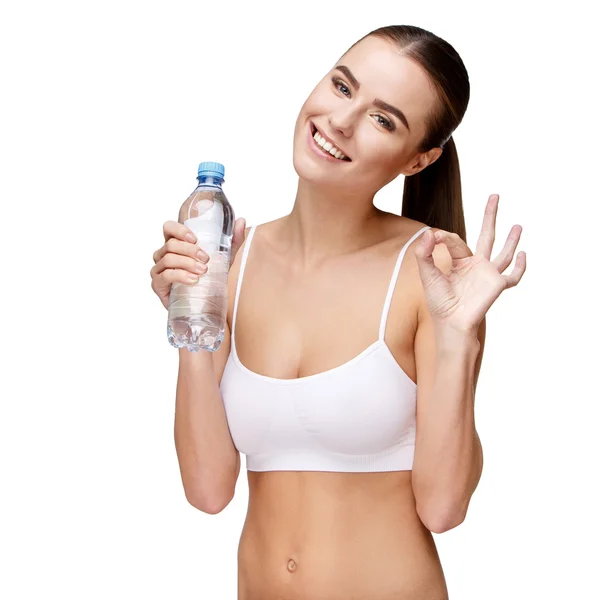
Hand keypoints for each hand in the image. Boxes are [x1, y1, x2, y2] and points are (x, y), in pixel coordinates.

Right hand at [150, 217, 246, 309]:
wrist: (208, 306)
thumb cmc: (211, 279)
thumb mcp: (224, 259)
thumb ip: (232, 241)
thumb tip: (241, 220)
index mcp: (176, 244)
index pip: (169, 228)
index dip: (178, 230)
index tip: (194, 239)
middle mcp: (164, 255)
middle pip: (170, 244)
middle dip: (190, 250)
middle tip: (206, 259)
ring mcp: (159, 270)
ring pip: (167, 258)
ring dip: (186, 263)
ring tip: (203, 271)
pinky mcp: (158, 285)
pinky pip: (164, 275)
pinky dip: (179, 276)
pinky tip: (193, 280)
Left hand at [414, 194, 525, 332]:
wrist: (450, 323)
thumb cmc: (439, 303)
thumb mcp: (427, 275)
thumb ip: (424, 254)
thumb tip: (429, 233)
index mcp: (459, 262)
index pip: (457, 240)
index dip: (444, 237)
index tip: (434, 237)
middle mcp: (476, 266)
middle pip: (486, 235)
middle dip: (490, 216)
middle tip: (495, 196)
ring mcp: (488, 274)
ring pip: (503, 252)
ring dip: (510, 239)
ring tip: (517, 225)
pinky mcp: (497, 285)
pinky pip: (513, 275)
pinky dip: (520, 266)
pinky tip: (523, 254)